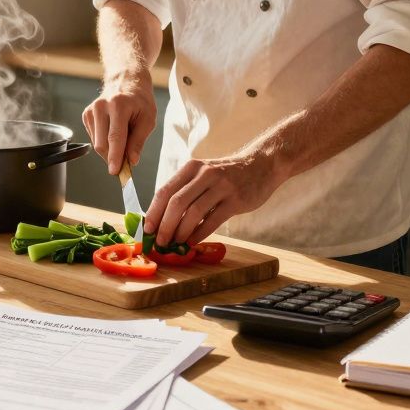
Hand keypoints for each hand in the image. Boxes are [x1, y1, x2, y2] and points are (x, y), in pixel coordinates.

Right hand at [82, 76, 155, 175]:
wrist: (126, 80)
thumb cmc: (139, 100)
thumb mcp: (148, 118)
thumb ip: (139, 141)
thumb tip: (131, 161)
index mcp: (118, 105)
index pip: (115, 137)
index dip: (115, 157)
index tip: (115, 172)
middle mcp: (101, 107)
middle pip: (102, 144)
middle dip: (113, 157)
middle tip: (126, 162)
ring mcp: (91, 110)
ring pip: (96, 143)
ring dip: (109, 150)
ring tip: (123, 138)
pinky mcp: (86, 115)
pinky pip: (94, 138)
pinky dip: (104, 142)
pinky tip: (113, 132)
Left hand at [145, 153, 283, 247]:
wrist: (261, 165)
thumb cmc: (226, 175)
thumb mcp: (203, 174)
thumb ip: (185, 191)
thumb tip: (161, 219)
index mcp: (191, 168)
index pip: (165, 191)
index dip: (153, 212)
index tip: (147, 230)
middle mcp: (204, 174)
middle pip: (176, 203)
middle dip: (165, 226)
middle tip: (160, 242)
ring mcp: (221, 186)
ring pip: (194, 212)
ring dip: (181, 232)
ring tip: (176, 244)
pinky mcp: (236, 199)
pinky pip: (213, 220)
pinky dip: (200, 233)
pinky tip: (193, 241)